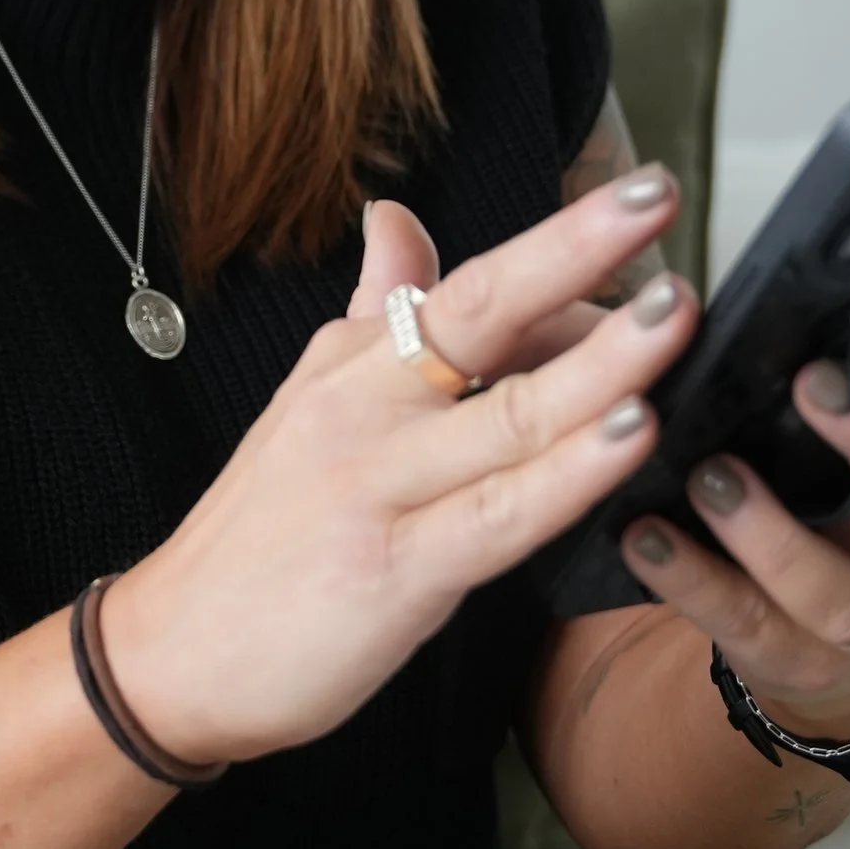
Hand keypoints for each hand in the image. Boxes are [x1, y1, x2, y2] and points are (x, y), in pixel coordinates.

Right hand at [101, 166, 690, 765]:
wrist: (173, 652)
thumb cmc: (259, 535)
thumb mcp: (309, 401)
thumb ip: (371, 311)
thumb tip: (395, 218)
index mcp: (355, 362)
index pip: (472, 287)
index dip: (561, 246)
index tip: (638, 203)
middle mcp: (366, 405)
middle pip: (484, 311)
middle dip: (575, 249)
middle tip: (657, 196)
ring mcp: (380, 485)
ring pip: (510, 412)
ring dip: (602, 360)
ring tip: (676, 313)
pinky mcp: (396, 569)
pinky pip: (501, 513)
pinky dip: (568, 470)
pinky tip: (631, 433)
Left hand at [616, 288, 849, 742]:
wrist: (828, 652)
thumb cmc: (841, 502)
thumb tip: (800, 268)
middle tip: (815, 379)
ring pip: (842, 590)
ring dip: (774, 532)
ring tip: (713, 476)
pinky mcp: (791, 653)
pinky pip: (742, 621)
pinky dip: (690, 578)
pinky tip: (642, 533)